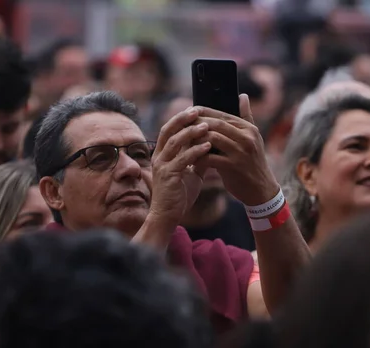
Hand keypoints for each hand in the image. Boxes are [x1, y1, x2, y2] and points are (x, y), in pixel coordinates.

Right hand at [150, 107, 211, 226]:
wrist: (169, 216)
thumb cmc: (179, 195)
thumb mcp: (190, 173)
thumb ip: (197, 159)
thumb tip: (210, 145)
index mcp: (162, 155)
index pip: (169, 130)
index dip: (180, 118)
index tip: (195, 109)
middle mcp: (158, 157)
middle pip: (168, 130)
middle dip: (182, 119)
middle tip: (198, 110)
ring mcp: (162, 166)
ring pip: (174, 142)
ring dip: (190, 132)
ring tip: (206, 126)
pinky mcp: (168, 176)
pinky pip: (182, 159)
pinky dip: (195, 151)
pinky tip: (208, 146)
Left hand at [195, 94, 278, 205]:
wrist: (261, 190)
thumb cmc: (251, 163)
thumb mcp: (253, 139)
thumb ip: (246, 117)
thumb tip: (242, 96)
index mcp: (249, 129)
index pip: (222, 115)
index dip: (203, 112)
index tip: (188, 113)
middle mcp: (246, 138)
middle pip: (215, 124)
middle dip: (196, 124)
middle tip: (181, 127)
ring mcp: (240, 152)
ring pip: (211, 139)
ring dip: (195, 140)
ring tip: (185, 143)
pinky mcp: (233, 167)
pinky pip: (210, 158)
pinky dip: (199, 157)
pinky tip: (192, 160)